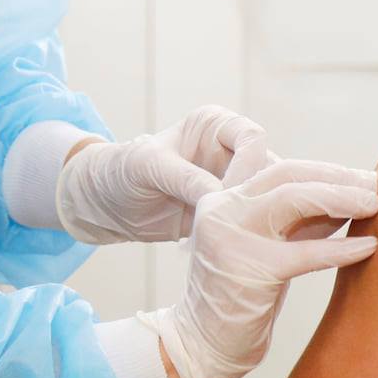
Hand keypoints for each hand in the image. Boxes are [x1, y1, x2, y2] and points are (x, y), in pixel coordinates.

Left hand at [55, 105, 267, 244]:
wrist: (108, 204)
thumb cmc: (123, 170)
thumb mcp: (149, 167)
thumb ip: (186, 177)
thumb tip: (223, 195)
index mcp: (216, 126)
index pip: (252, 137)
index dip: (248, 164)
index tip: (230, 194)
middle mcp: (231, 151)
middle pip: (269, 168)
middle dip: (259, 196)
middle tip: (242, 225)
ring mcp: (233, 183)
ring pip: (268, 198)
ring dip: (258, 219)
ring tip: (238, 241)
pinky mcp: (230, 212)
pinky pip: (253, 222)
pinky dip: (248, 236)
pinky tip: (234, 251)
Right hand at [144, 156, 377, 377]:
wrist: (201, 347)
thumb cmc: (239, 298)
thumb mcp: (262, 247)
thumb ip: (293, 221)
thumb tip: (344, 199)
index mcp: (224, 200)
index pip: (276, 167)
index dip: (320, 168)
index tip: (354, 174)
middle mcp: (223, 210)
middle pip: (287, 173)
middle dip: (336, 175)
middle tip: (373, 184)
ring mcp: (232, 236)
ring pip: (295, 199)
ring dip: (341, 198)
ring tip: (374, 204)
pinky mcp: (251, 270)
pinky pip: (307, 252)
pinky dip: (343, 248)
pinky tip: (370, 246)